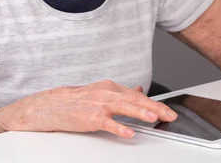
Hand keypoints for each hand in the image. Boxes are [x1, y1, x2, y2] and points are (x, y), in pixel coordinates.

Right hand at [3, 80, 177, 137]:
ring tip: (154, 117)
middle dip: (155, 108)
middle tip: (170, 115)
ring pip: (124, 108)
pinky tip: (129, 132)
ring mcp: (99, 105)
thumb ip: (122, 92)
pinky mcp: (90, 118)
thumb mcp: (101, 91)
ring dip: (140, 112)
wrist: (51, 105)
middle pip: (136, 101)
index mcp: (111, 87)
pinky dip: (119, 127)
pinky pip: (108, 123)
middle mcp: (107, 93)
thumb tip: (139, 91)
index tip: (168, 111)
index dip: (155, 103)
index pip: (138, 96)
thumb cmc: (76, 100)